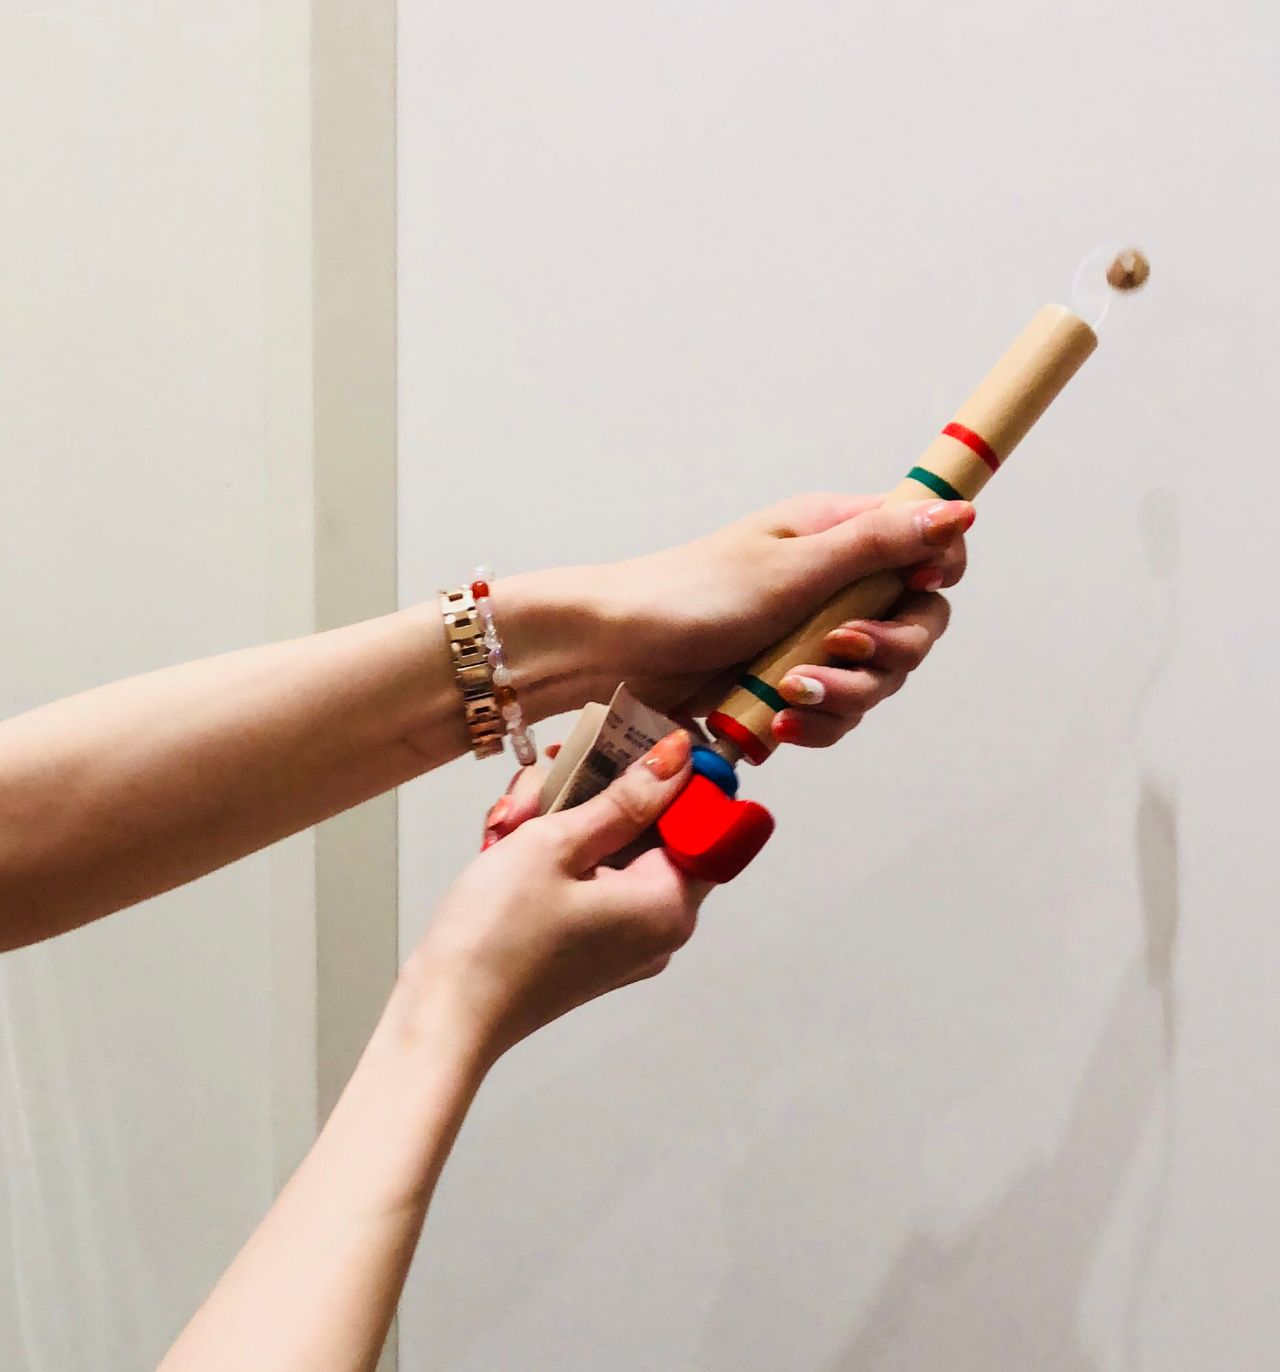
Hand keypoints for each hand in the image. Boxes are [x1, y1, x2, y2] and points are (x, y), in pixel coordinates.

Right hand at [401, 731, 710, 1066]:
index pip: (703, 820)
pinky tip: (512, 841)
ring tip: (512, 817)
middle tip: (548, 772)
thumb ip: (624, 797)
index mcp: (668, 905)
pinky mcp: (592, 946)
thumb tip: (679, 757)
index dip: (673, 775)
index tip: (630, 742)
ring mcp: (626, 941)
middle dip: (599, 792)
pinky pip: (592, 880)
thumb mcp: (557, 844)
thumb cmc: (497, 932)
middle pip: (652, 830)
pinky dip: (559, 854)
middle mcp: (660, 928)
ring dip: (567, 818)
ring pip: (614, 849)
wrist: (443, 1014)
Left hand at [592, 493, 968, 747]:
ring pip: (877, 677)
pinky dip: (815, 724)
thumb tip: (959, 510)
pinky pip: (834, 713)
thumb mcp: (792, 567)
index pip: (925, 544)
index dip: (935, 569)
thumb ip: (878, 544)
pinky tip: (779, 727)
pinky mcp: (788, 685)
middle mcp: (833, 584)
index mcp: (836, 535)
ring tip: (790, 694)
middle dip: (888, 650)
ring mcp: (812, 638)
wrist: (613, 653)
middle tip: (841, 650)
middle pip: (914, 623)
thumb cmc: (691, 594)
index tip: (915, 587)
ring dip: (844, 694)